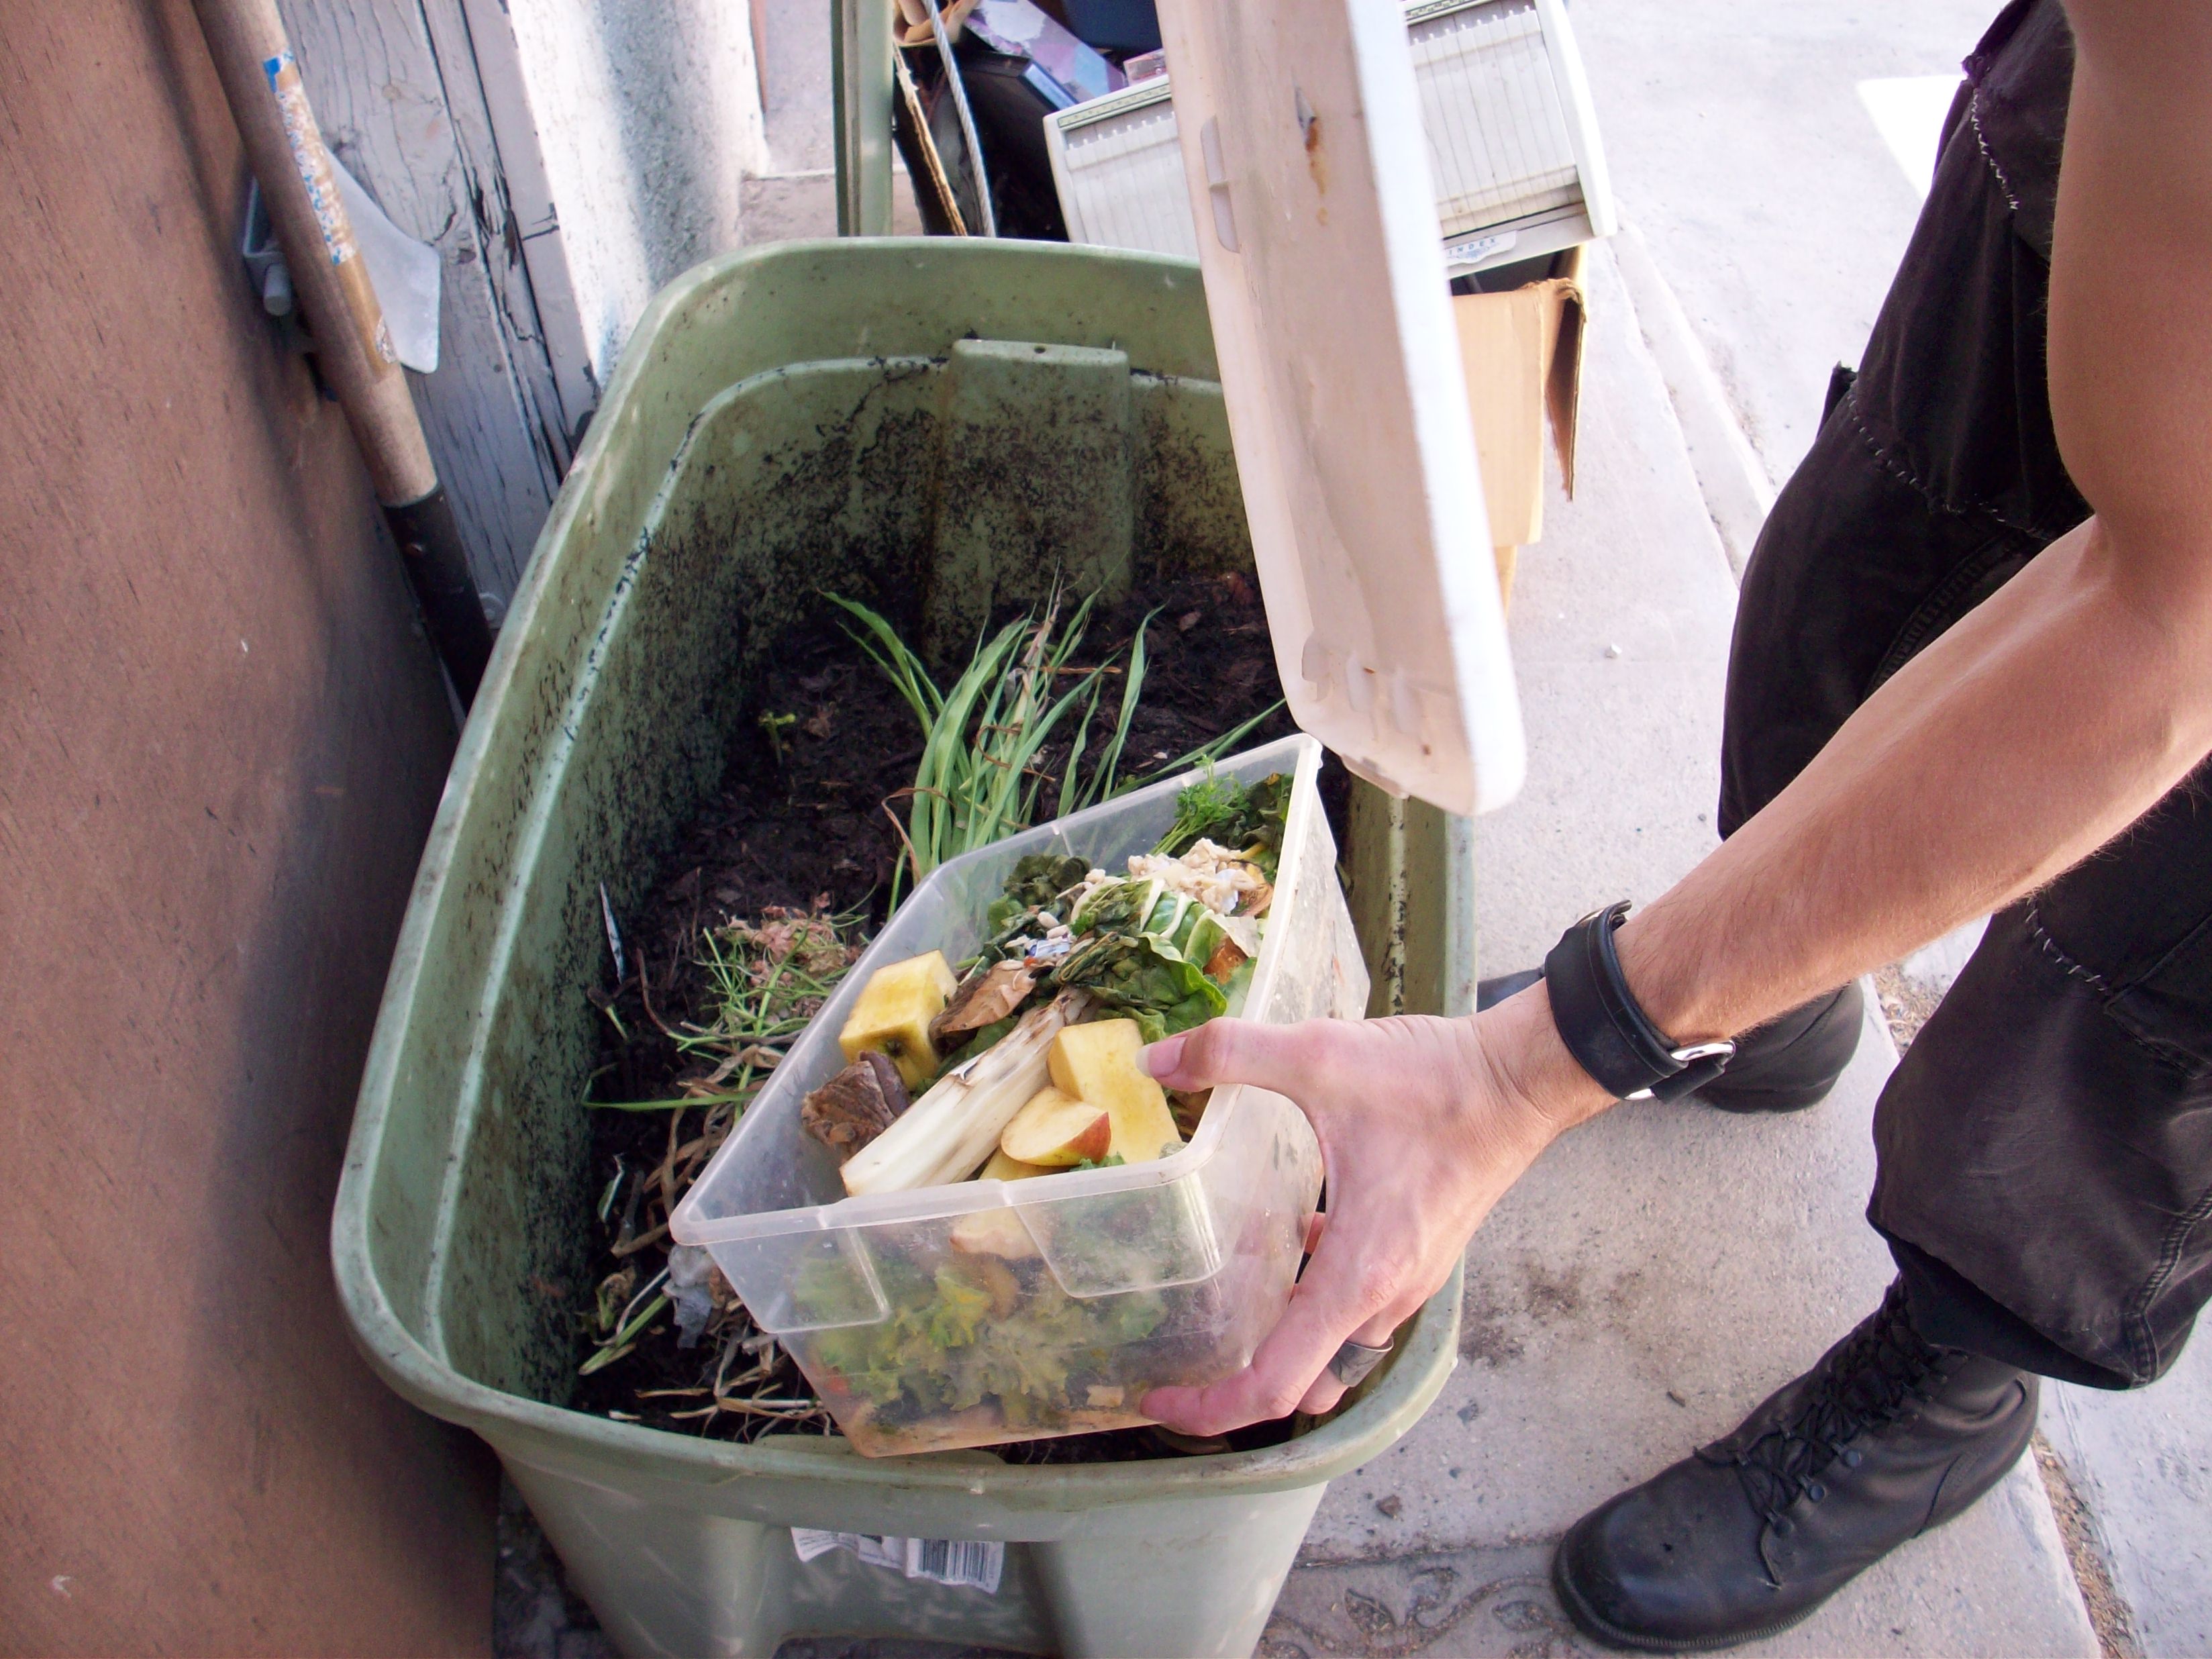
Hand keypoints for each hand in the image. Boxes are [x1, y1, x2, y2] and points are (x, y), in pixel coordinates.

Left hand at [1135, 985, 1603, 1435]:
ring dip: (1283, 1333)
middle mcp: (1385, 1296)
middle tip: (1180, 1351)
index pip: (1275, 1385)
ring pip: (1333, 1341)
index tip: (1158, 1398)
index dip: (1210, 1408)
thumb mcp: (1320, 1056)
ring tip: (1226, 1293)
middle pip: (1302, 1378)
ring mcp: (1410, 1280)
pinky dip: (1319, 1292)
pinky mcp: (1422, 1255)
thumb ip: (1230, 1054)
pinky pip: (1359, 1302)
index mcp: (1357, 1277)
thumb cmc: (1436, 1082)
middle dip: (1237, 1380)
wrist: (1524, 1079)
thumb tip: (1155, 1061)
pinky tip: (1300, 1231)